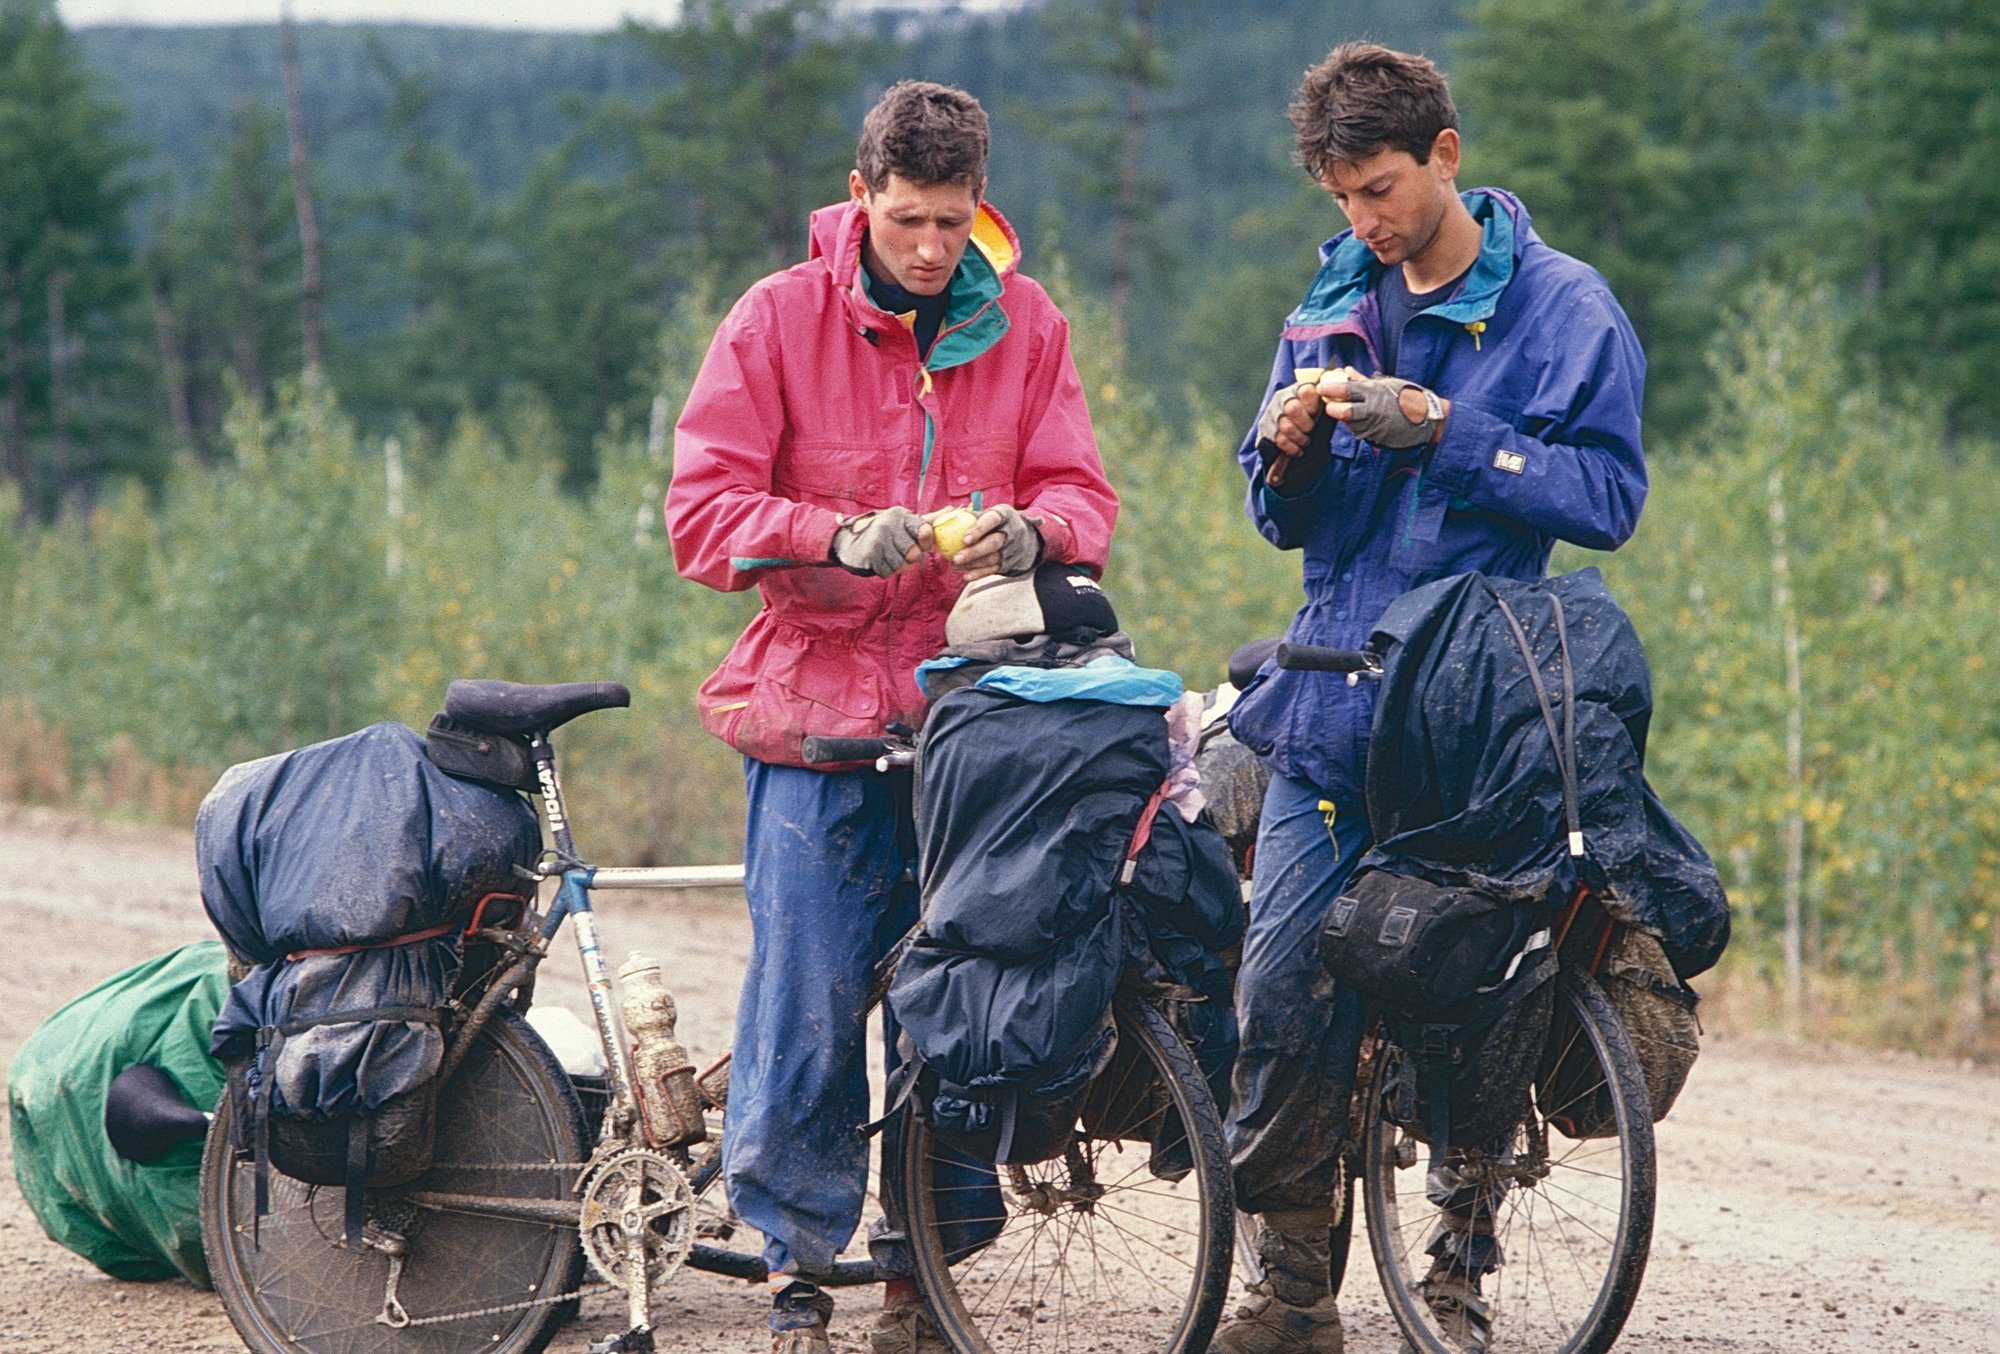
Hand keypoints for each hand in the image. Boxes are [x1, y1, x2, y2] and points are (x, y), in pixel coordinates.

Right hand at [830, 506, 924, 576]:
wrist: (850, 541)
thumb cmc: (886, 533)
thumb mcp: (905, 522)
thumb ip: (928, 520)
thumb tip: (953, 510)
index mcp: (901, 515)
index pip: (926, 532)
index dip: (925, 543)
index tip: (919, 543)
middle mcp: (889, 524)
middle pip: (915, 553)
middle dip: (910, 557)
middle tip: (901, 551)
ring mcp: (878, 539)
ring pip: (902, 565)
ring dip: (898, 566)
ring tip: (889, 556)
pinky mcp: (869, 554)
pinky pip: (888, 572)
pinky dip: (886, 571)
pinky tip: (880, 560)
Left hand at [948, 504, 1042, 579]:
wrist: (1027, 538)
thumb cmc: (997, 523)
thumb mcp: (990, 514)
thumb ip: (972, 516)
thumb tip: (946, 516)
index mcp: (1003, 515)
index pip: (991, 520)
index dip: (978, 530)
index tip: (965, 539)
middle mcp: (1011, 532)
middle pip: (993, 543)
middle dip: (973, 552)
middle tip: (955, 558)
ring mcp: (1012, 550)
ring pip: (992, 559)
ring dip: (973, 564)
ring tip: (955, 565)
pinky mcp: (1010, 563)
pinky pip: (993, 570)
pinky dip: (979, 574)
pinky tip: (966, 576)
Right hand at [1255, 366, 1361, 492]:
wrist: (1291, 441)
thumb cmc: (1311, 420)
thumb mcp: (1321, 407)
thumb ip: (1329, 396)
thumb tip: (1341, 373)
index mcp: (1298, 389)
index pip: (1306, 390)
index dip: (1313, 404)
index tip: (1316, 414)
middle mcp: (1282, 398)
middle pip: (1292, 408)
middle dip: (1305, 424)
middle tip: (1311, 430)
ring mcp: (1271, 414)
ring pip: (1285, 426)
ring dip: (1299, 437)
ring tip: (1306, 442)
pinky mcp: (1265, 429)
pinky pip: (1278, 439)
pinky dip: (1291, 447)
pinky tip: (1298, 450)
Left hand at [1319, 373, 1447, 449]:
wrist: (1428, 420)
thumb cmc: (1409, 397)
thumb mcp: (1388, 384)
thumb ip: (1364, 379)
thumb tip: (1346, 370)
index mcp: (1374, 392)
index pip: (1345, 389)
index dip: (1330, 388)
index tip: (1320, 387)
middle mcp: (1372, 410)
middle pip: (1342, 411)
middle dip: (1332, 408)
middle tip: (1329, 405)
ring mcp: (1374, 426)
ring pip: (1350, 424)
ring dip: (1344, 418)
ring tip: (1346, 411)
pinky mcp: (1376, 438)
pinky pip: (1360, 432)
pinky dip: (1357, 426)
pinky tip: (1360, 420)